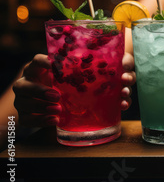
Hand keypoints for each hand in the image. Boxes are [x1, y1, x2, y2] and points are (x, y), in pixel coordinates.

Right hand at [13, 53, 135, 126]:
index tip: (53, 63)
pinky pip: (27, 119)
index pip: (35, 61)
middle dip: (40, 90)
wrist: (43, 102)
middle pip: (24, 85)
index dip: (42, 61)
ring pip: (23, 103)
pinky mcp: (25, 115)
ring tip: (58, 109)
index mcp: (37, 69)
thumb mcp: (72, 74)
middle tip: (57, 96)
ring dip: (41, 106)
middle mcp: (26, 82)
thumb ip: (86, 68)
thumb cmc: (66, 83)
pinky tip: (55, 121)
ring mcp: (22, 100)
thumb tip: (122, 64)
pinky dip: (41, 121)